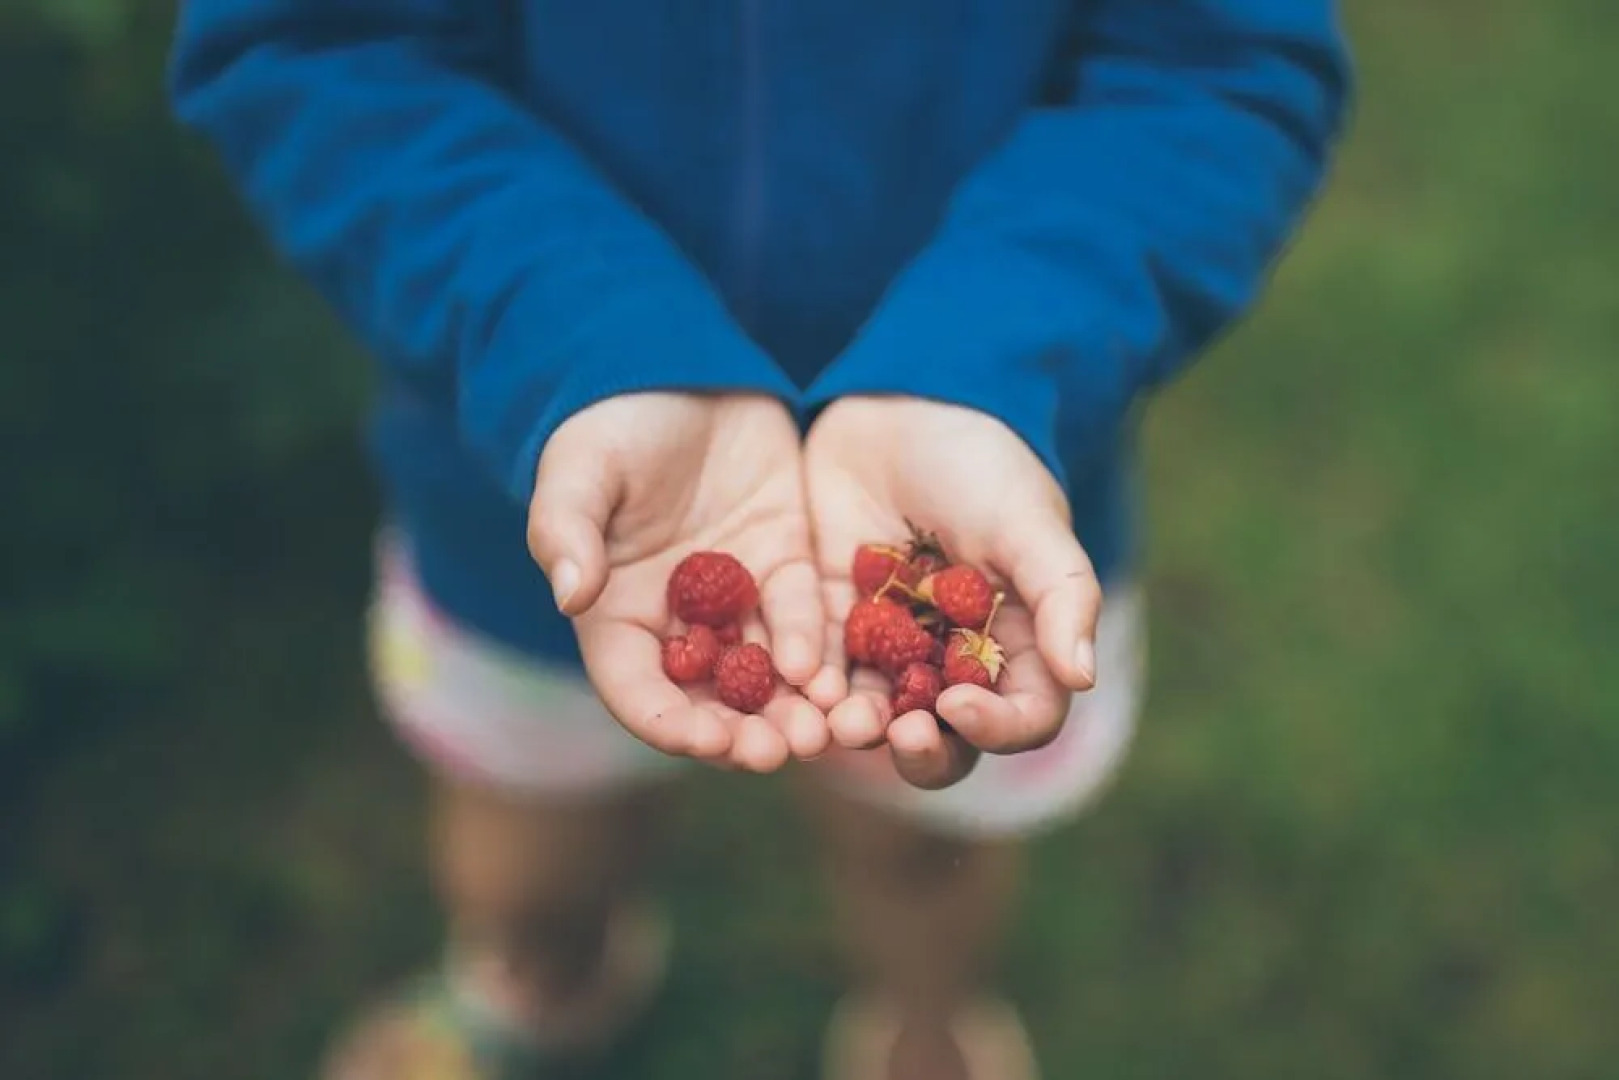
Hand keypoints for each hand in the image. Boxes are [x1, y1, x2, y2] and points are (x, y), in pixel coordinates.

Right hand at [527, 392, 830, 771]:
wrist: (674, 366)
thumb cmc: (610, 422)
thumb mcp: (580, 470)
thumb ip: (568, 530)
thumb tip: (570, 592)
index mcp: (618, 614)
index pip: (639, 690)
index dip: (670, 723)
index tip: (707, 741)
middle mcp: (680, 621)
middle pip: (711, 699)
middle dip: (744, 733)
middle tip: (779, 753)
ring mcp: (737, 598)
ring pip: (766, 674)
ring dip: (792, 710)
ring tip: (821, 734)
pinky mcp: (785, 565)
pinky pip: (804, 618)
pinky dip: (817, 650)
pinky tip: (832, 674)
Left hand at [804, 396, 1101, 789]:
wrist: (901, 401)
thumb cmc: (982, 461)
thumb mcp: (1027, 522)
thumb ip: (1060, 596)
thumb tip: (1083, 679)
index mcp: (1014, 646)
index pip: (1021, 716)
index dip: (996, 727)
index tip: (959, 704)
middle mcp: (952, 660)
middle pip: (945, 736)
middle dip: (922, 748)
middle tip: (899, 735)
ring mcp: (887, 645)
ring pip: (874, 713)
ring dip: (858, 727)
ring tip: (838, 721)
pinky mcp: (827, 618)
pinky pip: (818, 668)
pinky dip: (809, 685)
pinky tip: (798, 683)